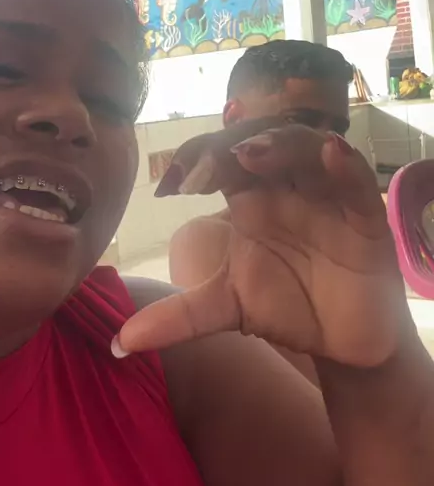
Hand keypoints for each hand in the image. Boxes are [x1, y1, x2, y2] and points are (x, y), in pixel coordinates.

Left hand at [113, 120, 410, 366]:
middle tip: (204, 164)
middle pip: (262, 142)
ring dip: (282, 144)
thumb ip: (177, 318)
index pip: (220, 159)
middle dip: (232, 144)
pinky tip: (331, 152)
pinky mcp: (366, 221)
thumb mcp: (225, 310)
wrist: (341, 343)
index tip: (167, 185)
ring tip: (251, 153)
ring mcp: (327, 199)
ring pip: (308, 150)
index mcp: (251, 197)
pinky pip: (358, 184)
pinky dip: (346, 166)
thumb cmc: (286, 306)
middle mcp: (287, 187)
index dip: (195, 159)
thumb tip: (119, 343)